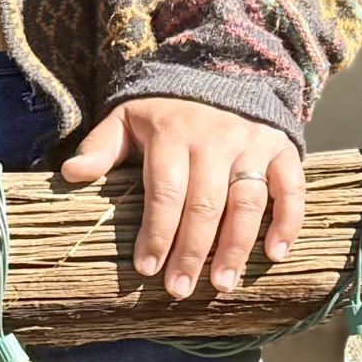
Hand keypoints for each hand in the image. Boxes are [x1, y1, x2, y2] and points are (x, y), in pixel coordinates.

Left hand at [60, 98, 304, 300]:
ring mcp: (252, 144)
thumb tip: (70, 174)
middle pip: (205, 204)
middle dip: (191, 251)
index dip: (156, 232)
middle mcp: (215, 138)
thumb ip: (101, 148)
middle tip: (179, 290)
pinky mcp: (282, 149)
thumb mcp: (126, 119)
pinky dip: (287, 222)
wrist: (219, 72)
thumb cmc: (165, 111)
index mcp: (172, 132)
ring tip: (221, 285)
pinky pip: (290, 189)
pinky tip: (275, 255)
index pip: (165, 190)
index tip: (146, 268)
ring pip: (247, 202)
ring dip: (235, 247)